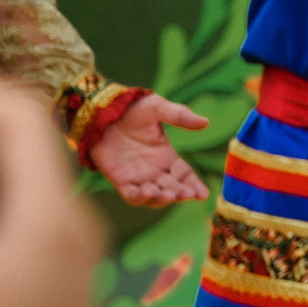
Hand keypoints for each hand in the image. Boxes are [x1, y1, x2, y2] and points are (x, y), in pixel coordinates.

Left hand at [87, 93, 208, 205]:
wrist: (101, 113)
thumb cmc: (131, 109)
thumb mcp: (158, 108)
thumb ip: (180, 116)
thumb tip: (206, 122)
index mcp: (166, 156)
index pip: (185, 175)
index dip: (195, 186)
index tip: (203, 195)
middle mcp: (154, 169)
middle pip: (172, 188)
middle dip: (181, 194)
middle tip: (185, 193)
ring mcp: (137, 176)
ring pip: (153, 196)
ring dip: (161, 199)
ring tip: (166, 194)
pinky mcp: (119, 180)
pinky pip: (131, 195)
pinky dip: (139, 197)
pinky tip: (145, 191)